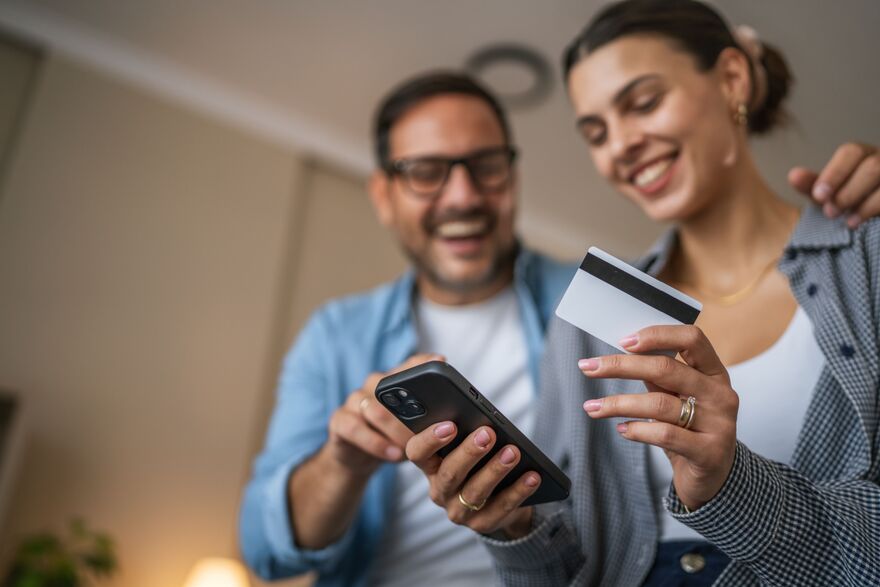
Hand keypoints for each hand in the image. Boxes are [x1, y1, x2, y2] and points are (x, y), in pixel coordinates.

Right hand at [325, 353, 441, 475]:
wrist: (358, 457)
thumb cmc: (393, 438)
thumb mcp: (415, 429)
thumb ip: (429, 418)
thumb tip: (455, 423)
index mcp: (394, 382)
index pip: (409, 364)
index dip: (424, 361)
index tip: (441, 361)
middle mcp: (373, 386)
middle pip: (390, 387)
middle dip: (413, 411)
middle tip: (433, 429)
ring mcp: (354, 401)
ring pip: (374, 410)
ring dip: (397, 431)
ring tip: (412, 449)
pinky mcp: (339, 421)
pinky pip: (355, 428)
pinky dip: (376, 443)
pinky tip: (393, 454)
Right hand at [406, 422, 539, 536]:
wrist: (497, 500)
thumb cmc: (479, 461)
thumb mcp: (466, 447)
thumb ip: (466, 434)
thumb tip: (482, 421)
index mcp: (430, 466)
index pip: (417, 452)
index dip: (430, 439)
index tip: (451, 425)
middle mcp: (440, 490)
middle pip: (449, 473)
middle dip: (469, 452)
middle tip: (488, 433)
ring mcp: (459, 511)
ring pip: (475, 492)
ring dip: (494, 470)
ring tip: (513, 452)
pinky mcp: (482, 524)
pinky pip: (501, 508)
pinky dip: (518, 491)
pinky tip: (532, 476)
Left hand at [580, 326, 737, 510]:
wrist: (715, 476)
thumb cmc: (691, 429)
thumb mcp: (678, 397)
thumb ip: (658, 376)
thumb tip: (622, 355)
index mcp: (714, 372)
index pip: (692, 339)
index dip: (657, 335)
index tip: (623, 342)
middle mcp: (721, 394)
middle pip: (666, 369)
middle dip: (620, 366)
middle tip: (589, 368)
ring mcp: (719, 424)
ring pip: (659, 404)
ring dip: (618, 403)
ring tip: (593, 407)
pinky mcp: (709, 452)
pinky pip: (665, 434)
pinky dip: (637, 430)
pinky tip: (622, 429)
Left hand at [789, 142, 879, 228]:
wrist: (870, 219)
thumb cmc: (848, 201)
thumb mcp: (828, 194)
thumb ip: (812, 185)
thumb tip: (793, 175)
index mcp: (863, 155)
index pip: (851, 153)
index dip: (834, 173)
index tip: (818, 196)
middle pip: (872, 166)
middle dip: (848, 191)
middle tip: (830, 212)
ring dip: (864, 203)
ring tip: (847, 221)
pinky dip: (873, 209)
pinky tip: (859, 222)